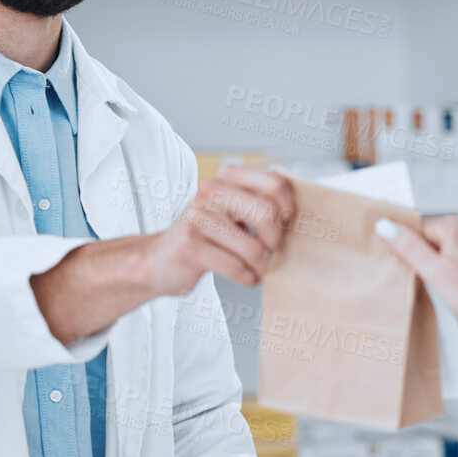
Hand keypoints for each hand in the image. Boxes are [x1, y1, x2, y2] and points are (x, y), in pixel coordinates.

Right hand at [145, 166, 294, 295]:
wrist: (159, 260)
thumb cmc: (205, 237)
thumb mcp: (231, 210)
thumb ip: (259, 201)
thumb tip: (298, 210)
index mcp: (226, 178)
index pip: (276, 184)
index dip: (287, 210)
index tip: (281, 226)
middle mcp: (210, 191)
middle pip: (268, 214)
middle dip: (275, 241)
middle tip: (269, 250)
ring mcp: (198, 218)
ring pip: (254, 248)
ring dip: (261, 266)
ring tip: (254, 268)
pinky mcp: (190, 247)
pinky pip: (237, 268)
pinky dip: (247, 278)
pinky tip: (242, 276)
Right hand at [374, 216, 457, 359]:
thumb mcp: (433, 273)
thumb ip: (408, 247)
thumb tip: (385, 226)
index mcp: (453, 225)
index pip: (417, 230)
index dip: (412, 252)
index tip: (418, 269)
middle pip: (435, 237)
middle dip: (431, 257)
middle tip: (438, 280)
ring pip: (453, 246)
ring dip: (448, 262)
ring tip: (455, 284)